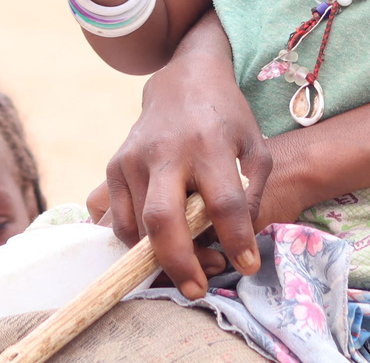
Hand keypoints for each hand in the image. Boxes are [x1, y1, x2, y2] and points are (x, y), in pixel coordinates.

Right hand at [88, 22, 271, 298]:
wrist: (184, 80)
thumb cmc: (227, 117)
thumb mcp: (254, 144)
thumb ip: (253, 190)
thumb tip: (242, 238)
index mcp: (210, 144)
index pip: (224, 203)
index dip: (237, 240)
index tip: (248, 265)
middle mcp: (168, 152)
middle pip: (164, 220)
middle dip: (180, 264)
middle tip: (198, 290)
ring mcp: (135, 159)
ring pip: (139, 228)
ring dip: (163, 258)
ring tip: (192, 265)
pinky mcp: (115, 166)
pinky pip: (119, 221)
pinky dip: (138, 243)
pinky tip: (163, 243)